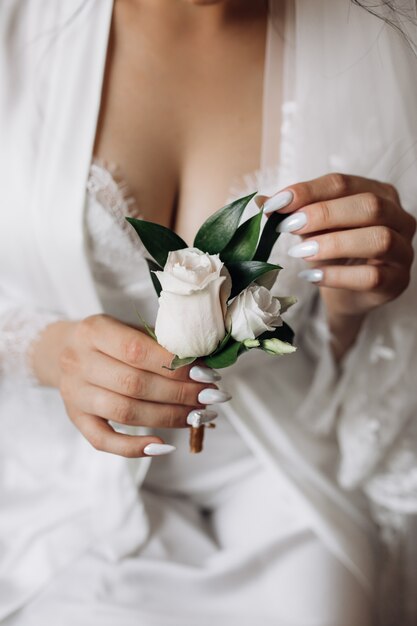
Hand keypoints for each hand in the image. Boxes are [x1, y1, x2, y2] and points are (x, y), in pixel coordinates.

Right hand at [34, 315, 224, 456]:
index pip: (137, 350)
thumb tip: (203, 365)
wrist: (63, 350)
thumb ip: (158, 343)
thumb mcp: (127, 328)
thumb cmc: (108, 339)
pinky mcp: (76, 419)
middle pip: (134, 385)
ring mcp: (74, 394)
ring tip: (198, 415)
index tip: (206, 373)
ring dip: (167, 417)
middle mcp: (79, 363)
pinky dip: (134, 447)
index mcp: (94, 331)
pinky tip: (163, 446)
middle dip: (179, 393)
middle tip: (209, 396)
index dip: (175, 365)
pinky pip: (103, 441)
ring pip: (125, 413)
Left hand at [261, 173, 415, 356]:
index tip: (276, 204)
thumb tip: (261, 201)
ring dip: (334, 243)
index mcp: (379, 193)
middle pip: (369, 205)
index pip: (344, 183)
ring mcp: (403, 251)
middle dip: (324, 213)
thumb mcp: (311, 230)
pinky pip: (372, 276)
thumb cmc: (332, 254)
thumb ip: (292, 213)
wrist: (347, 294)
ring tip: (300, 252)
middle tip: (288, 226)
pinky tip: (311, 277)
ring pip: (378, 239)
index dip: (308, 191)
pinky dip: (338, 276)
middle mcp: (399, 218)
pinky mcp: (397, 282)